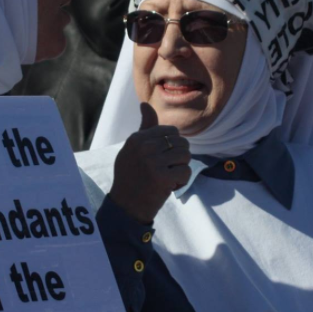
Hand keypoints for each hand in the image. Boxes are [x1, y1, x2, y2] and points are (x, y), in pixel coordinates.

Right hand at [108, 103, 190, 223]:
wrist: (126, 207)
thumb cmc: (131, 176)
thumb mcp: (132, 149)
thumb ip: (144, 128)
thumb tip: (145, 104)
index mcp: (137, 138)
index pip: (171, 131)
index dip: (174, 146)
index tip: (163, 159)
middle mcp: (144, 147)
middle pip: (182, 142)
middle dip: (180, 157)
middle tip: (167, 170)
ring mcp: (153, 162)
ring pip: (186, 156)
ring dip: (181, 168)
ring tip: (168, 177)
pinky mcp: (162, 178)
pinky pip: (186, 172)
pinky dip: (182, 181)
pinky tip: (169, 186)